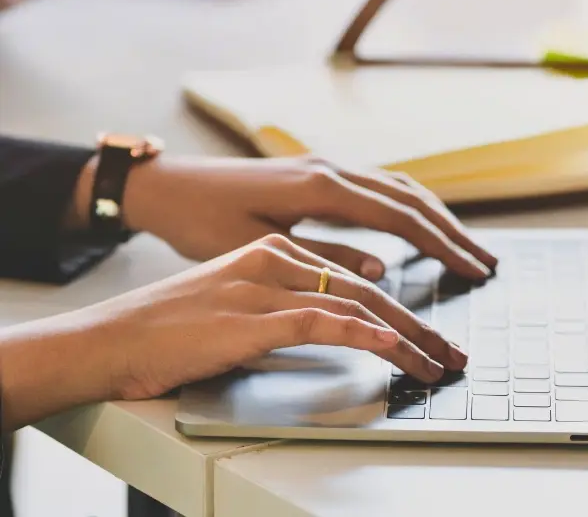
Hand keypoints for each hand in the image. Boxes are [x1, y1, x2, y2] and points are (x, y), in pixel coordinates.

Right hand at [0, 234, 465, 430]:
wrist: (114, 336)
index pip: (355, 272)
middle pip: (368, 284)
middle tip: (450, 349)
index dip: (399, 301)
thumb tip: (336, 312)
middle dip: (418, 320)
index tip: (428, 330)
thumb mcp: (239, 299)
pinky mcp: (253, 316)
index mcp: (276, 249)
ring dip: (407, 335)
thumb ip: (287, 298)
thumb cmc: (173, 322)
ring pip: (357, 302)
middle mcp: (278, 257)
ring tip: (438, 361)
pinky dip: (365, 333)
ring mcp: (267, 284)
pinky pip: (324, 321)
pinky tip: (393, 347)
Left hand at [103, 154, 496, 279]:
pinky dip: (409, 206)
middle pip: (410, 197)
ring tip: (465, 244)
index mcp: (321, 187)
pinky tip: (417, 223)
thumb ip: (322, 259)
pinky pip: (378, 185)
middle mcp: (331, 169)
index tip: (474, 268)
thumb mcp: (259, 248)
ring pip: (398, 186)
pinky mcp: (318, 173)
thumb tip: (381, 269)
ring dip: (436, 215)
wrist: (169, 186)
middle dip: (452, 230)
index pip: (400, 216)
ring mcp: (326, 166)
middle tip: (487, 261)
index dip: (442, 244)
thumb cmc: (203, 220)